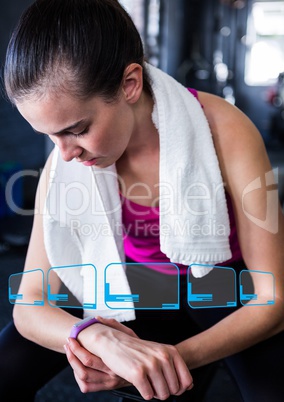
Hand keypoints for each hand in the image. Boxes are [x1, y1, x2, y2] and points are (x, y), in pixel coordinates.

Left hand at [64, 316, 136, 392]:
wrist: (148, 368)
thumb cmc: (137, 348)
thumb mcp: (129, 334)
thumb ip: (113, 325)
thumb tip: (97, 318)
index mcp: (115, 360)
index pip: (89, 359)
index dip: (76, 348)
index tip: (71, 338)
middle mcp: (112, 373)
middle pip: (84, 368)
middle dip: (72, 355)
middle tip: (68, 343)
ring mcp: (110, 382)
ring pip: (84, 378)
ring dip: (73, 365)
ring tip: (71, 353)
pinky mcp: (107, 387)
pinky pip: (87, 387)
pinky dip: (79, 378)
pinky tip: (78, 367)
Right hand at [77, 318, 193, 399]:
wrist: (114, 342)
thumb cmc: (137, 350)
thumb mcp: (159, 352)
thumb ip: (175, 367)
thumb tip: (188, 386)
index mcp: (171, 351)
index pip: (187, 381)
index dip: (178, 388)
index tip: (169, 384)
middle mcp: (163, 357)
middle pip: (174, 390)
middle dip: (163, 390)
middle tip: (152, 379)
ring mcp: (151, 365)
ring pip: (162, 395)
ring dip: (153, 392)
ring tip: (145, 379)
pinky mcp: (138, 373)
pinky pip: (148, 395)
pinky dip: (143, 392)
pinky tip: (138, 381)